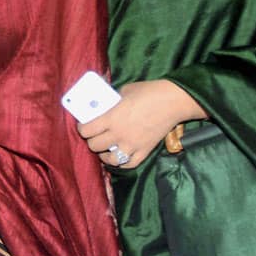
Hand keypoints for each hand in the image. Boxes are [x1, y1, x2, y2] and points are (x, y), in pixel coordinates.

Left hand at [78, 79, 206, 168]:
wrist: (173, 101)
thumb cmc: (148, 92)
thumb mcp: (124, 91)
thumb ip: (112, 101)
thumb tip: (104, 104)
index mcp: (111, 118)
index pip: (86, 130)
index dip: (82, 129)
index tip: (83, 126)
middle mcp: (119, 134)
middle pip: (95, 146)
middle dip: (91, 141)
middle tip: (94, 136)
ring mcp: (133, 144)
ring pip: (111, 159)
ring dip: (104, 155)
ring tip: (104, 150)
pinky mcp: (145, 150)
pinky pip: (129, 164)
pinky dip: (122, 163)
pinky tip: (119, 157)